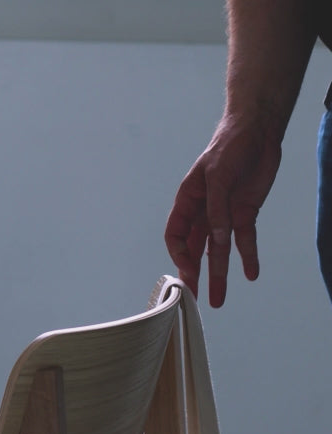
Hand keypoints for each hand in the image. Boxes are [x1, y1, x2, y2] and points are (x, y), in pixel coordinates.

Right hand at [164, 116, 281, 306]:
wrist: (257, 133)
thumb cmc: (229, 147)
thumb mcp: (219, 176)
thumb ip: (216, 209)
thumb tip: (216, 241)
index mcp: (188, 199)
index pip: (176, 234)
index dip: (179, 254)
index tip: (187, 272)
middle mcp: (204, 210)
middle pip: (194, 247)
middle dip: (194, 272)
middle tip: (195, 298)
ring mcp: (224, 213)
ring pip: (218, 250)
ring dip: (219, 274)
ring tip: (218, 299)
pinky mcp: (245, 213)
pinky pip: (244, 239)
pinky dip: (248, 256)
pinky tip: (251, 273)